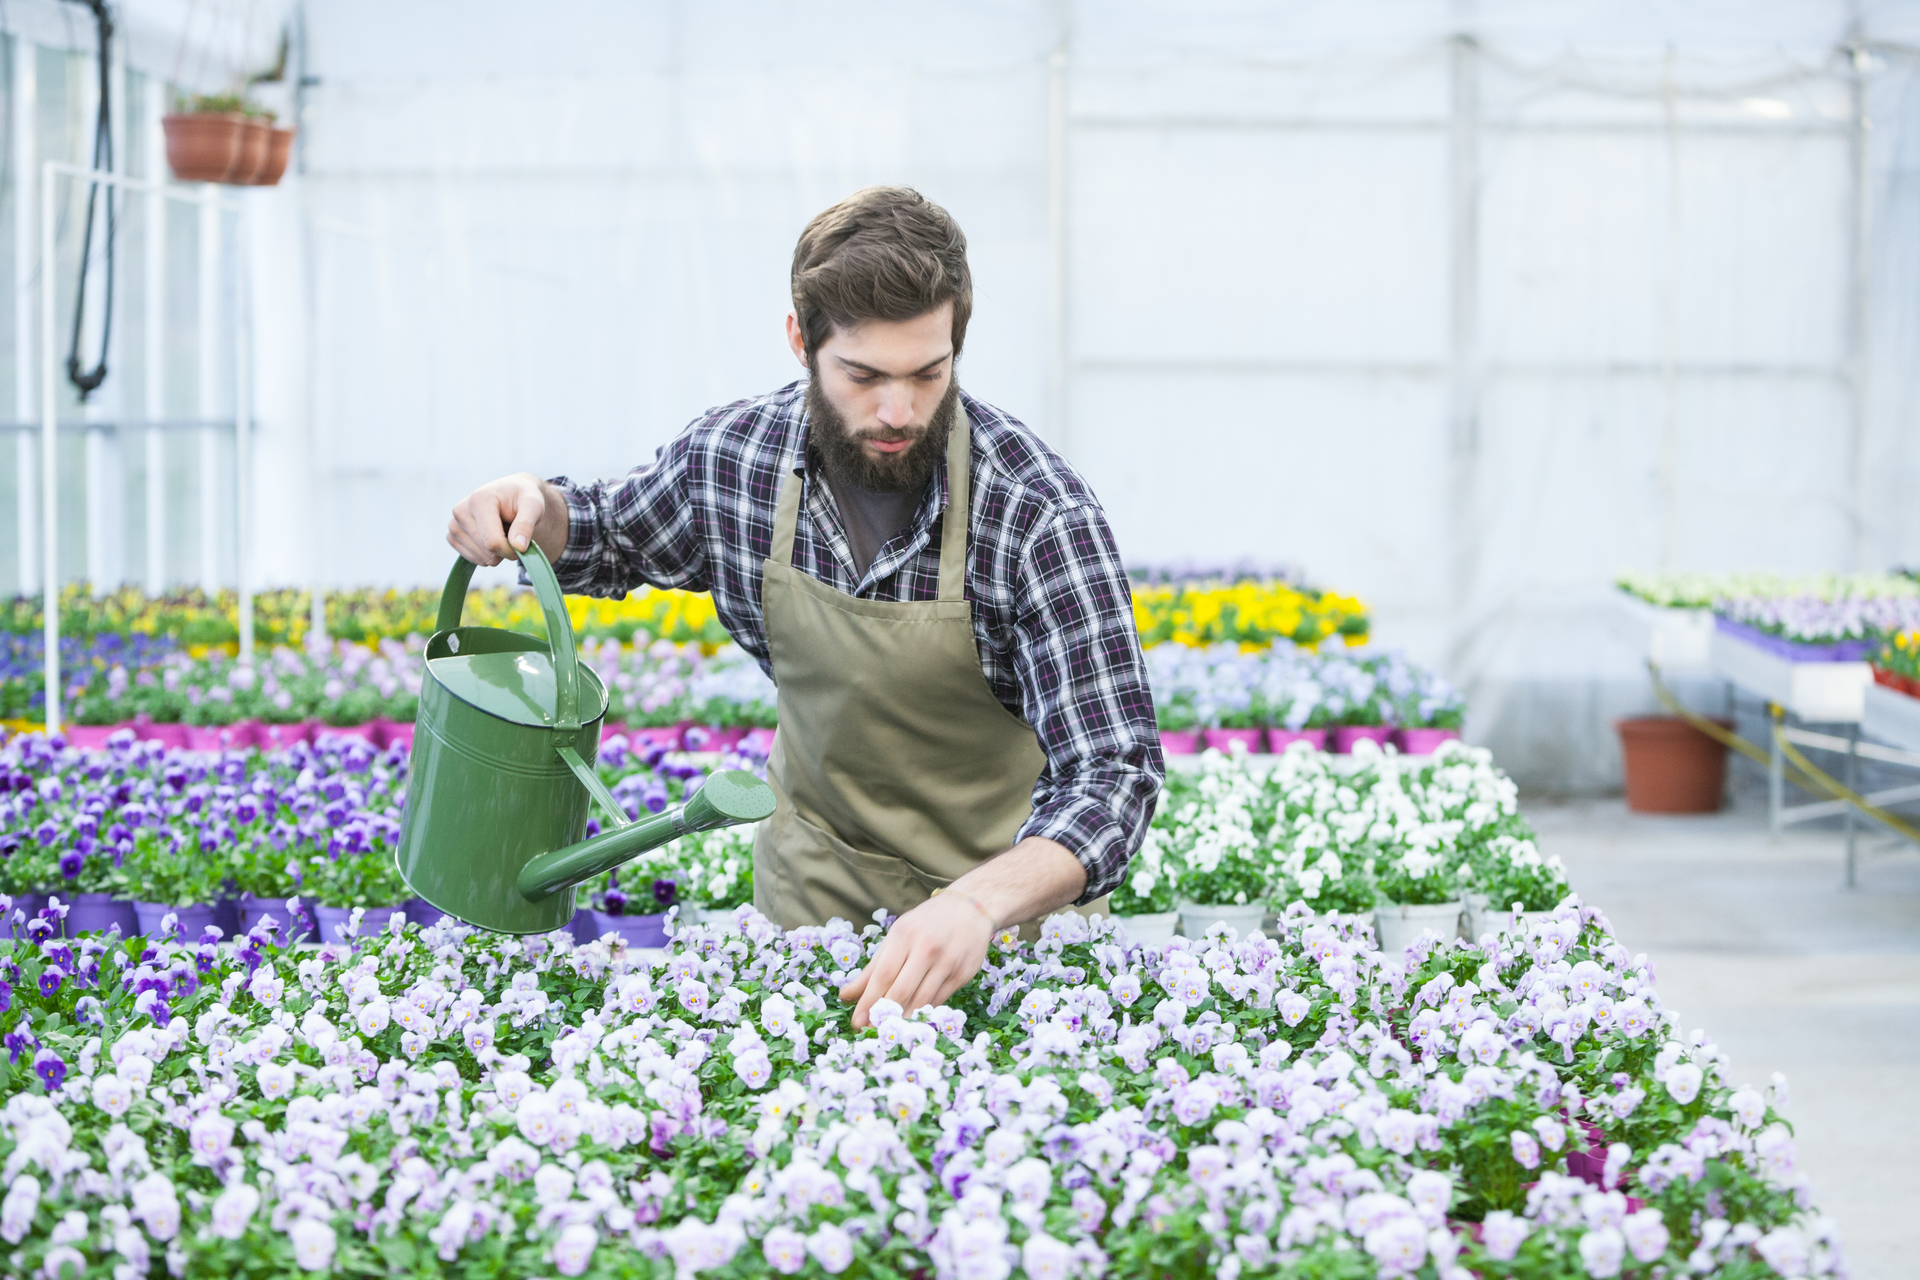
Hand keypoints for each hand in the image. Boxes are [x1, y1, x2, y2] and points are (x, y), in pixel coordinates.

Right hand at [447, 473, 563, 566]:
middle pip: (487, 551)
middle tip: (513, 533)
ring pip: (480, 558)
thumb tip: (519, 547)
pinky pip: (472, 560)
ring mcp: (454, 524)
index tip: (523, 546)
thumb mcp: (533, 505)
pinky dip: (486, 555)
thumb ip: (526, 524)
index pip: (493, 542)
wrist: (510, 493)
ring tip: (501, 531)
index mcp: (479, 500)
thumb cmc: (523, 498)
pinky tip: (491, 537)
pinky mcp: (452, 536)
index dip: (511, 550)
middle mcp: (461, 511)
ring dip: (497, 553)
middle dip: (505, 550)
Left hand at [838, 892, 993, 1027]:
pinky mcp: (962, 975)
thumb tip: (846, 995)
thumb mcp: (897, 935)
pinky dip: (922, 1013)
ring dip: (903, 1020)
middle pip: (901, 991)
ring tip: (889, 1031)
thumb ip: (873, 967)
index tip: (856, 1021)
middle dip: (883, 1015)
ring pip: (921, 1001)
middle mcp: (927, 949)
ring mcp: (947, 963)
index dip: (868, 1002)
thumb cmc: (927, 923)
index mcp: (905, 935)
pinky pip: (938, 1001)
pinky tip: (911, 1020)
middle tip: (870, 1031)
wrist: (971, 908)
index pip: (883, 975)